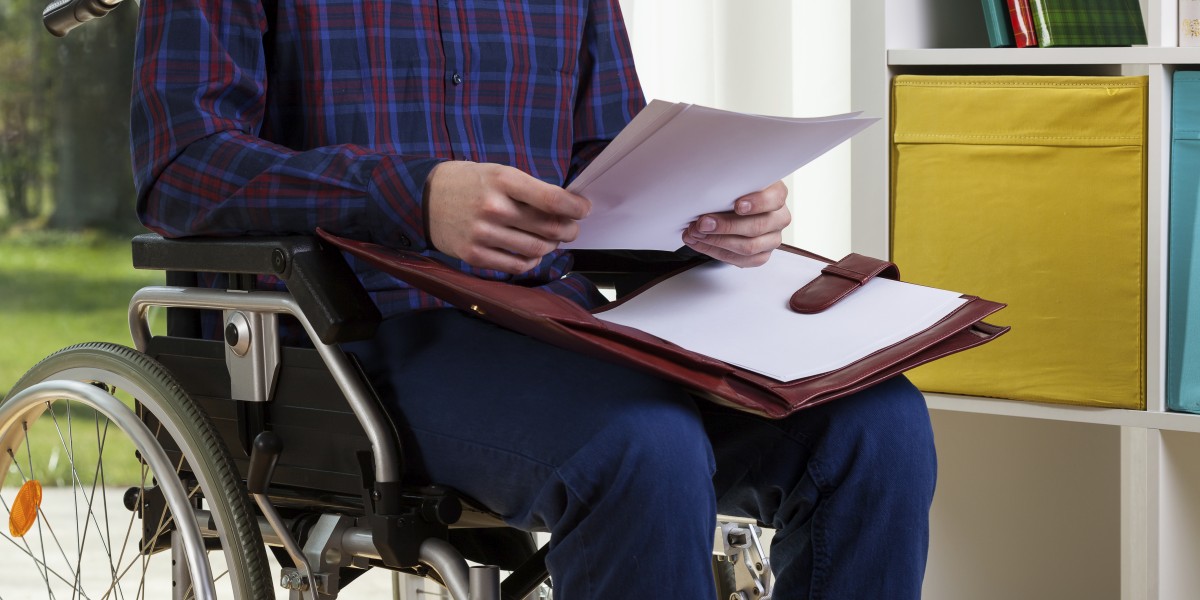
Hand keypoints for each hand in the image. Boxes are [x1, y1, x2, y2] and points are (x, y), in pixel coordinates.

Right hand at [426, 161, 590, 273]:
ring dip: (552, 245)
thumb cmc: (468, 183)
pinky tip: (531, 252)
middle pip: (549, 227)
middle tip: (571, 227)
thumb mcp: (497, 172)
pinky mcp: (474, 255)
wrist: (423, 198)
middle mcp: (493, 207)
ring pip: (537, 249)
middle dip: (568, 229)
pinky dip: (532, 261)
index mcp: (502, 180)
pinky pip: (517, 265)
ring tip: (551, 239)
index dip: (575, 207)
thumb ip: (528, 189)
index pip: (551, 199)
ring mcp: (482, 234)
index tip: (583, 209)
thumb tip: (566, 207)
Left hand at [682, 181, 790, 266]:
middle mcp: (779, 217)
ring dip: (717, 241)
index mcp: (777, 194)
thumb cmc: (736, 191)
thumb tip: (709, 192)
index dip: (757, 203)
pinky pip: (742, 260)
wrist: (735, 206)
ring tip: (696, 234)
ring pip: (749, 247)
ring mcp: (773, 238)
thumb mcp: (736, 181)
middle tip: (703, 223)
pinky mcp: (762, 255)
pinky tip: (701, 243)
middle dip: (726, 226)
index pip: (774, 199)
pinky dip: (717, 252)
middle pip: (757, 226)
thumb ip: (730, 184)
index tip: (737, 205)